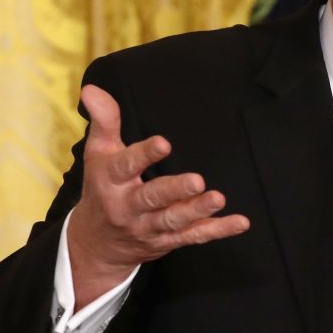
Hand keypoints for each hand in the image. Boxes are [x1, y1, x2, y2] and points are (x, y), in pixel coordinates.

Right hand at [66, 84, 249, 308]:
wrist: (96, 244)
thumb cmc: (102, 188)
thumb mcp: (98, 153)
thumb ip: (104, 121)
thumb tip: (92, 88)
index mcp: (111, 181)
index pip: (125, 166)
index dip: (143, 155)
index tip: (163, 143)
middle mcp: (129, 207)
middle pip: (152, 198)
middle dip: (174, 190)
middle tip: (197, 180)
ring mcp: (149, 227)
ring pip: (173, 220)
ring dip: (197, 211)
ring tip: (218, 198)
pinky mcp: (168, 241)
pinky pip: (194, 236)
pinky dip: (217, 230)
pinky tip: (240, 222)